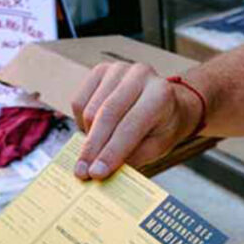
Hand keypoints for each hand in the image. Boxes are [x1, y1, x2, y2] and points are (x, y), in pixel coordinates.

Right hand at [69, 61, 203, 179]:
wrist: (164, 102)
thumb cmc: (161, 127)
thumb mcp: (156, 147)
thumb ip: (132, 157)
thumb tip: (101, 170)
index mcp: (161, 94)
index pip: (130, 126)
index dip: (111, 152)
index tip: (97, 173)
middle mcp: (140, 75)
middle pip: (106, 116)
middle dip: (93, 148)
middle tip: (82, 172)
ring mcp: (118, 69)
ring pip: (90, 111)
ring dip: (88, 138)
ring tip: (96, 152)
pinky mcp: (100, 70)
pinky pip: (79, 102)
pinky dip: (81, 123)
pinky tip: (93, 131)